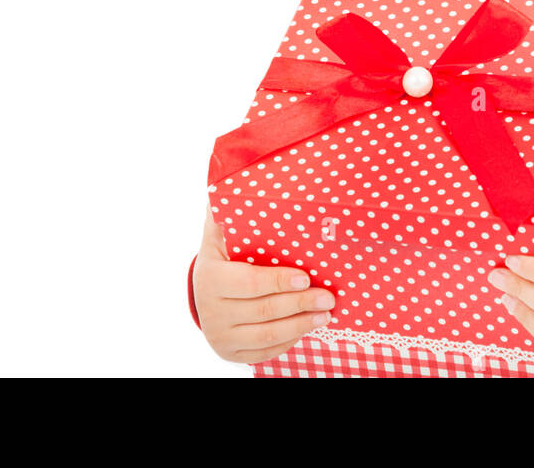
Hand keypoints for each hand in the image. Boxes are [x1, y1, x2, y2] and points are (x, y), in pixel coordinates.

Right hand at [192, 203, 337, 363]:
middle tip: (328, 297)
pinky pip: (264, 352)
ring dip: (300, 325)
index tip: (306, 278)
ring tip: (326, 314)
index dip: (279, 282)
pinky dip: (289, 342)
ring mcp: (220, 336)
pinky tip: (308, 329)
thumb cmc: (223, 256)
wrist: (204, 294)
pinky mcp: (230, 354)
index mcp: (211, 279)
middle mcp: (212, 311)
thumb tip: (231, 179)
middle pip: (263, 311)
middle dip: (300, 305)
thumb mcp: (219, 233)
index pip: (250, 283)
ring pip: (266, 336)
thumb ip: (226, 210)